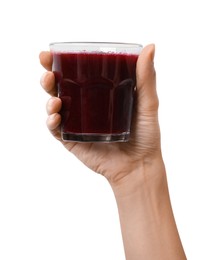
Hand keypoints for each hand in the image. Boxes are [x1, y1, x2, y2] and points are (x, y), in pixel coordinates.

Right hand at [39, 45, 160, 184]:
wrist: (140, 165)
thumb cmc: (146, 135)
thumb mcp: (148, 103)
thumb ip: (146, 77)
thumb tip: (150, 47)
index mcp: (99, 94)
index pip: (76, 74)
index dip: (60, 63)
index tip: (51, 53)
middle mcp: (85, 107)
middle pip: (60, 87)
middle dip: (49, 78)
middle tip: (47, 72)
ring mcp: (78, 124)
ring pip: (55, 107)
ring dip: (48, 99)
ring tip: (54, 98)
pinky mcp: (74, 141)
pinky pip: (57, 131)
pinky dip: (52, 122)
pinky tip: (55, 117)